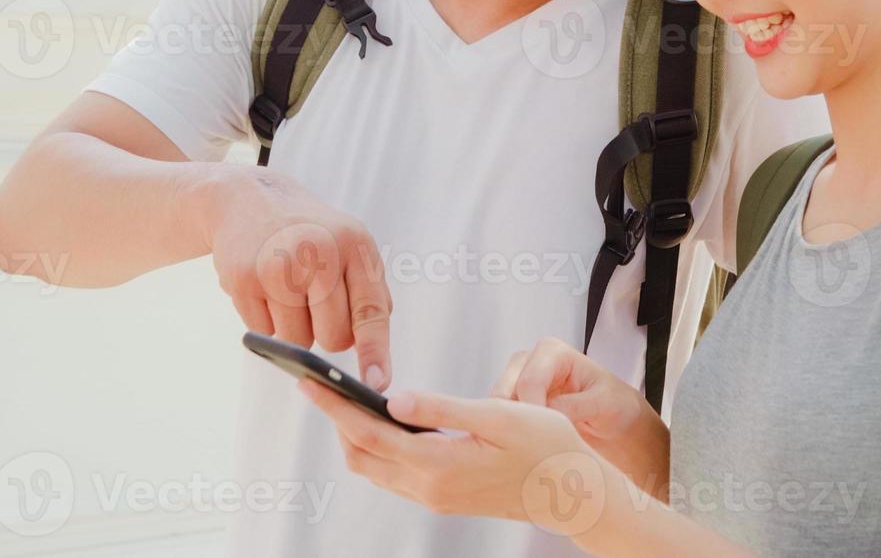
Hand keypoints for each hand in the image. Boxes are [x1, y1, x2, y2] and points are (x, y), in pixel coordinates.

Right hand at [205, 167, 391, 387]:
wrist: (248, 200)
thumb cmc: (308, 233)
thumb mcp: (349, 246)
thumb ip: (367, 294)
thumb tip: (373, 356)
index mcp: (354, 245)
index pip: (371, 311)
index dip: (375, 353)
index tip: (377, 385)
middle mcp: (318, 253)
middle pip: (334, 337)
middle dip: (326, 333)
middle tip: (313, 302)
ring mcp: (279, 267)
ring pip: (298, 341)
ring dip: (294, 328)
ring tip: (287, 289)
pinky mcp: (243, 280)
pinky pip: (264, 333)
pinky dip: (266, 320)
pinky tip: (263, 288)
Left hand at [298, 379, 621, 539]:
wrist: (572, 493)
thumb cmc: (545, 447)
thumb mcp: (498, 416)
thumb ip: (443, 408)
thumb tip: (394, 398)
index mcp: (438, 465)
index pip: (368, 432)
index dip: (334, 406)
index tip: (308, 383)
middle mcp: (428, 487)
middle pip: (361, 454)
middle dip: (337, 420)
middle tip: (320, 385)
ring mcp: (434, 497)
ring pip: (374, 467)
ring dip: (356, 435)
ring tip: (345, 399)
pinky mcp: (443, 497)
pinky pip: (394, 473)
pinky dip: (378, 447)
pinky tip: (385, 423)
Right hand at [492, 337, 649, 448]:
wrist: (617, 423)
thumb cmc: (615, 406)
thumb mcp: (603, 404)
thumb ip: (574, 405)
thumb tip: (545, 414)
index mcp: (552, 351)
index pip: (528, 382)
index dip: (532, 412)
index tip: (543, 440)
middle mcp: (527, 362)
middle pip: (504, 393)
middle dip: (515, 422)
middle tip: (532, 450)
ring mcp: (515, 384)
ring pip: (494, 410)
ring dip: (508, 431)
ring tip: (529, 454)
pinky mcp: (511, 407)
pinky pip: (496, 422)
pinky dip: (505, 437)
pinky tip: (521, 453)